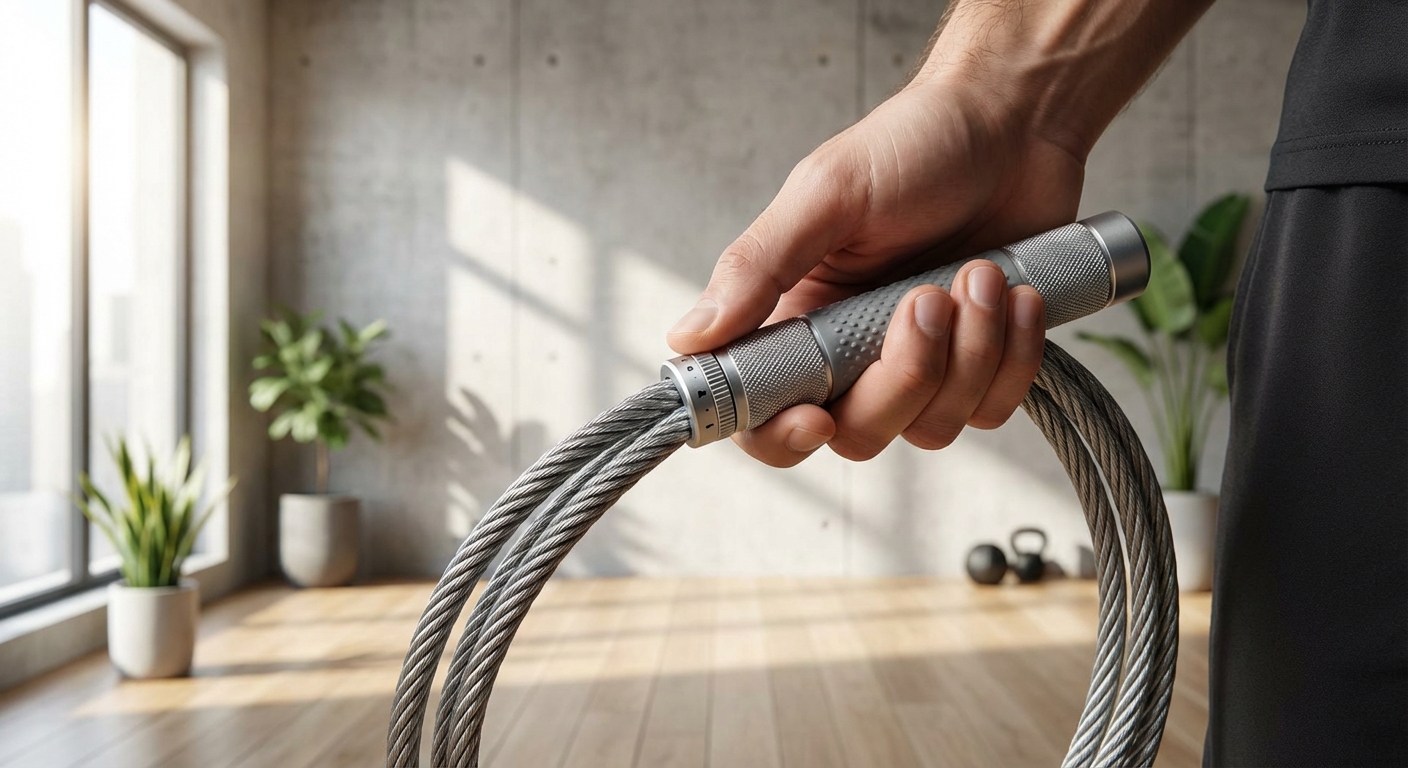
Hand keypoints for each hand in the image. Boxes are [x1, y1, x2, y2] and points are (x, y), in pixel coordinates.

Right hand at [666, 75, 1085, 466]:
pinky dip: (1013, 357)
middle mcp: (853, 352)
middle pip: (857, 434)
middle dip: (902, 378)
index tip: (817, 414)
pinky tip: (1018, 295)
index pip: (763, 413)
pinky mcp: (983, 364)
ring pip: (931, 427)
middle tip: (927, 299)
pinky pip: (992, 408)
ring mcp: (921, 364)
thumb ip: (756, 267)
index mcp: (798, 316)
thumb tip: (686, 337)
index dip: (782, 433)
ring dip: (970, 354)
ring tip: (982, 274)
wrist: (1016, 122)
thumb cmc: (916, 144)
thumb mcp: (826, 194)